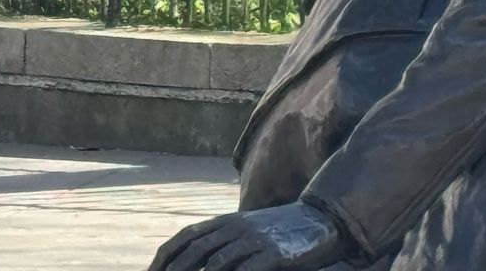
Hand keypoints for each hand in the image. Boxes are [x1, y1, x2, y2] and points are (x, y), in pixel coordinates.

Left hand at [148, 202, 344, 270]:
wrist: (322, 221)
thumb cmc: (279, 231)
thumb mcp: (247, 229)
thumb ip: (221, 240)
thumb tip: (192, 257)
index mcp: (228, 220)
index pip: (184, 238)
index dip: (163, 258)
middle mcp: (237, 227)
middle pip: (194, 252)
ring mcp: (255, 240)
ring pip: (214, 265)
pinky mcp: (273, 254)